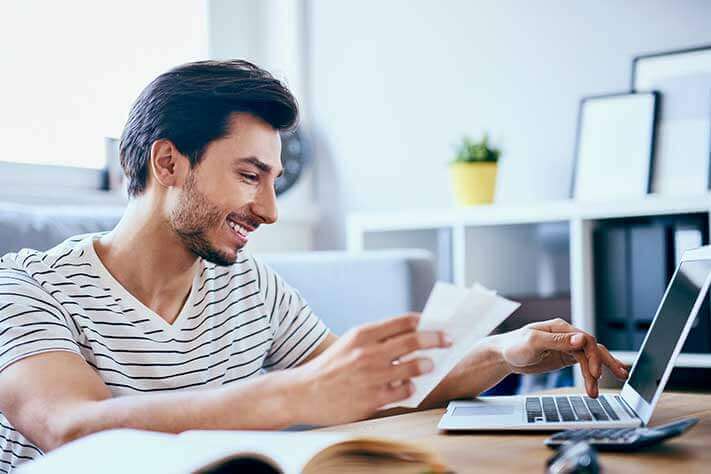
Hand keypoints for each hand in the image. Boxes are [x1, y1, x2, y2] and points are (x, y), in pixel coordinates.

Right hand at [292, 313, 450, 424]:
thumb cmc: (331, 367)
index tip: (437, 325)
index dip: (425, 322)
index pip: (403, 321)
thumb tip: (411, 334)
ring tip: (430, 365)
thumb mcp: (350, 343)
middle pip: (414, 340)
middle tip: (448, 341)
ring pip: (413, 366)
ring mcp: (372, 376)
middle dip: (436, 339)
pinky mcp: (373, 399)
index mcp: (363, 334)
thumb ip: (378, 338)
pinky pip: (404, 391)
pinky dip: (411, 387)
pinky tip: (409, 386)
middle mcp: (369, 352)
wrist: (304, 392)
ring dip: (426, 364)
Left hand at [491, 318, 627, 396]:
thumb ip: (558, 341)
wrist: (503, 355)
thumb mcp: (533, 342)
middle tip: (614, 377)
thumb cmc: (514, 345)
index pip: (585, 339)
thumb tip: (581, 339)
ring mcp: (567, 346)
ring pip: (590, 357)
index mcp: (560, 328)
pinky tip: (598, 382)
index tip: (594, 372)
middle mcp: (567, 335)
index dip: (593, 356)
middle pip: (592, 347)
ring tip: (599, 390)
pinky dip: (592, 373)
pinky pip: (584, 364)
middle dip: (604, 363)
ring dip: (598, 373)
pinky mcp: (565, 357)